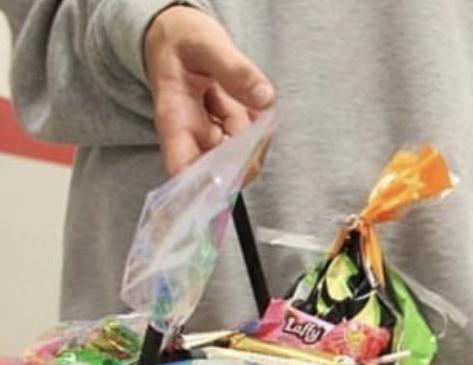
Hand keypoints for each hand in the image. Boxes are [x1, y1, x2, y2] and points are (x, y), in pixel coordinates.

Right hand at [144, 6, 275, 173]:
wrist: (178, 36)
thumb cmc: (182, 41)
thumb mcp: (205, 44)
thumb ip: (233, 68)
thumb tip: (265, 97)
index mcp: (174, 118)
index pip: (182, 166)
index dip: (204, 186)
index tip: (231, 182)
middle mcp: (191, 134)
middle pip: (220, 171)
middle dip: (246, 161)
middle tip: (260, 129)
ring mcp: (211, 134)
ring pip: (242, 157)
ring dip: (258, 138)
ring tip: (256, 103)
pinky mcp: (229, 130)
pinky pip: (253, 139)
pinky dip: (262, 125)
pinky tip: (256, 101)